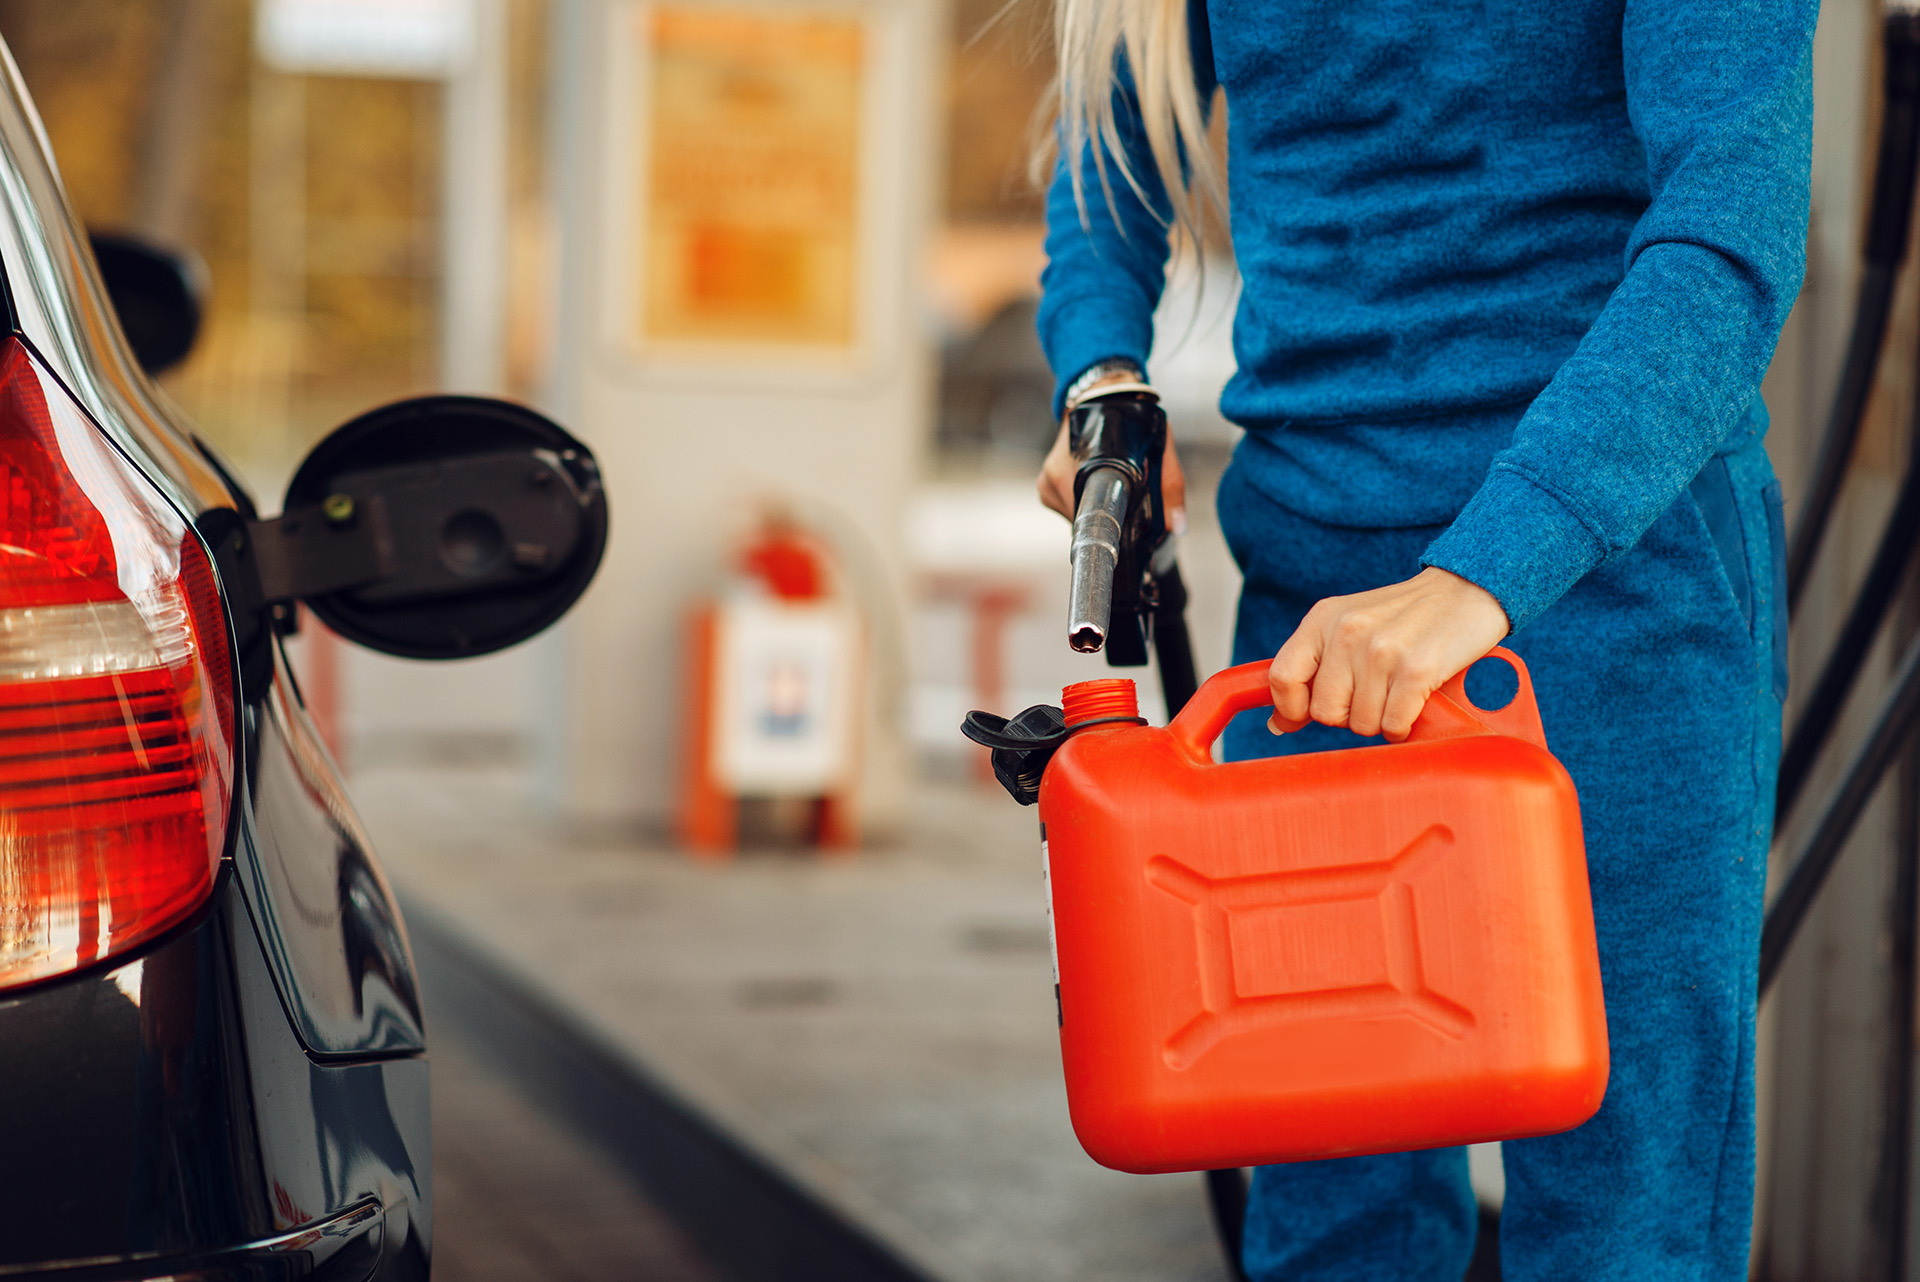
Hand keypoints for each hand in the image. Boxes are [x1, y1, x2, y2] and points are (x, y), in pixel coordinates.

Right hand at [1037, 401, 1186, 531]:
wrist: (1102, 393)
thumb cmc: (1131, 419)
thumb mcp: (1159, 448)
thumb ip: (1170, 486)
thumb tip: (1176, 525)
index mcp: (1086, 469)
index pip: (1095, 520)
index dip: (1113, 532)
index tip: (1124, 539)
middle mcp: (1059, 475)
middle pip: (1084, 521)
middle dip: (1106, 520)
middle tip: (1124, 506)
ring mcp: (1048, 480)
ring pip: (1073, 517)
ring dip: (1093, 511)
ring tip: (1108, 490)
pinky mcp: (1044, 485)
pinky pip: (1064, 507)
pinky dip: (1080, 504)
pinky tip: (1092, 487)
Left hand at [1269, 567, 1510, 741]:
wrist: (1468, 590)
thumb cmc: (1406, 617)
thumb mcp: (1350, 626)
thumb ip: (1313, 668)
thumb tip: (1279, 724)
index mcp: (1323, 619)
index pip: (1282, 677)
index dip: (1291, 708)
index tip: (1305, 716)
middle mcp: (1347, 631)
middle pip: (1325, 711)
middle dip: (1349, 715)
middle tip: (1374, 693)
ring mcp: (1380, 650)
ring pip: (1361, 724)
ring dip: (1382, 719)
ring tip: (1398, 691)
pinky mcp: (1415, 670)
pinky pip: (1393, 725)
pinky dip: (1404, 725)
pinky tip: (1414, 703)